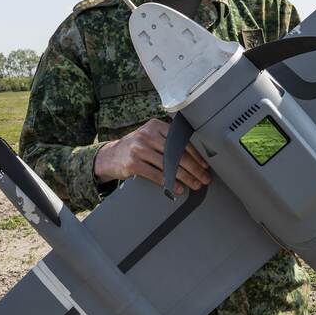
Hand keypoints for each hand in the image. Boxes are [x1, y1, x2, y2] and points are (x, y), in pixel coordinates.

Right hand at [94, 118, 210, 194]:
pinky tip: (178, 188)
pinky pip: (156, 175)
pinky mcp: (133, 163)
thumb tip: (195, 158)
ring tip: (194, 184)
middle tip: (204, 178)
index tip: (205, 165)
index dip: (195, 154)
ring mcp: (139, 149)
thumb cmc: (135, 148)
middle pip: (176, 153)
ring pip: (168, 165)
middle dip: (194, 168)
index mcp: (155, 126)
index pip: (180, 140)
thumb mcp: (150, 137)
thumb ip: (168, 142)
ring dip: (185, 177)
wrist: (110, 156)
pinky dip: (169, 183)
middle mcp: (147, 134)